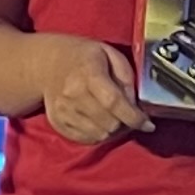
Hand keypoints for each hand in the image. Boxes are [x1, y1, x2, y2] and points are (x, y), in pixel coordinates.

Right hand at [29, 37, 154, 148]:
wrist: (46, 64)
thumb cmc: (84, 57)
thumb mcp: (110, 54)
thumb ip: (126, 77)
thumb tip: (135, 104)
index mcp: (89, 73)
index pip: (114, 102)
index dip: (134, 117)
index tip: (148, 125)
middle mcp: (73, 95)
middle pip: (109, 123)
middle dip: (125, 123)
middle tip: (129, 116)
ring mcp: (63, 111)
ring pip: (100, 135)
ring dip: (113, 130)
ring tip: (114, 118)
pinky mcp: (58, 122)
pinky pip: (86, 139)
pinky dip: (99, 134)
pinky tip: (100, 122)